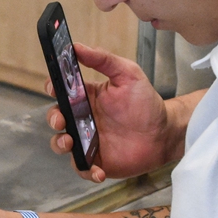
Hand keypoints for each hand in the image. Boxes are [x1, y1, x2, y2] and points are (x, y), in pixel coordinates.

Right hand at [47, 43, 171, 181]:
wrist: (165, 132)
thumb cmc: (146, 102)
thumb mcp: (127, 73)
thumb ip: (103, 59)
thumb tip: (77, 46)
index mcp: (86, 97)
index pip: (60, 90)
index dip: (52, 88)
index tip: (53, 87)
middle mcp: (82, 119)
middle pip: (55, 118)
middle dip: (52, 119)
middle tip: (61, 120)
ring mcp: (88, 140)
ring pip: (61, 143)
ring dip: (60, 144)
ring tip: (70, 143)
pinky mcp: (97, 161)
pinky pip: (83, 168)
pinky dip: (87, 171)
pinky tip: (98, 171)